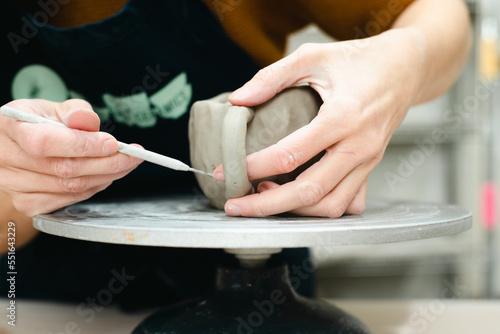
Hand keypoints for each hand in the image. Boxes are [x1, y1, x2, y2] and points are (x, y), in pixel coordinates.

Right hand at [0, 98, 142, 215]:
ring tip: (124, 164)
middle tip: (133, 156)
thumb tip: (90, 122)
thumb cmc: (35, 123)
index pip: (45, 142)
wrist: (13, 145)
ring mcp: (14, 185)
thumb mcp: (52, 107)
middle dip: (108, 163)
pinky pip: (69, 199)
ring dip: (106, 176)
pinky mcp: (27, 203)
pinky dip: (93, 188)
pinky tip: (104, 176)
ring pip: (71, 187)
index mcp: (9, 127)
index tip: (113, 143)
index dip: (83, 145)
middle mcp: (5, 159)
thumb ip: (74, 112)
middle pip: (65, 169)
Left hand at [214, 28, 424, 216]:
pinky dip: (322, 208)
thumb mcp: (314, 56)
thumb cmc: (360, 60)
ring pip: (331, 206)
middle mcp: (359, 146)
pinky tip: (299, 198)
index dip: (253, 166)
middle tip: (236, 205)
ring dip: (294, 210)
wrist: (406, 67)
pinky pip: (349, 202)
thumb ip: (272, 76)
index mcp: (343, 117)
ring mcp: (368, 161)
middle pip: (309, 192)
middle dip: (266, 205)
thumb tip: (238, 99)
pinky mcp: (371, 167)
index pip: (290, 155)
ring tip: (265, 195)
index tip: (226, 169)